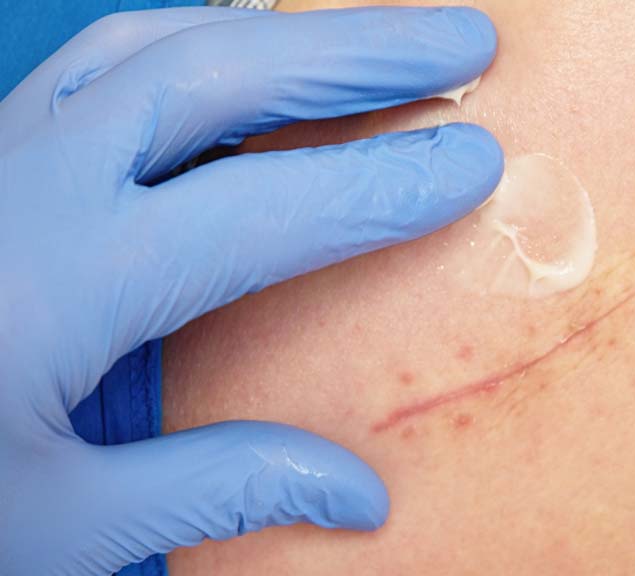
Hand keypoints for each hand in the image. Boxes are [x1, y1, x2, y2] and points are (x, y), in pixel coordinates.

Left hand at [0, 6, 501, 573]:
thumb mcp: (55, 530)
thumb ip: (217, 487)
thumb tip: (363, 495)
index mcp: (50, 286)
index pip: (259, 212)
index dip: (380, 186)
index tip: (475, 164)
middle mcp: (24, 190)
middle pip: (217, 74)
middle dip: (360, 51)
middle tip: (466, 41)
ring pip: (159, 43)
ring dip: (285, 31)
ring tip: (379, 38)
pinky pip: (106, 63)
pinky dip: (199, 42)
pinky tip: (250, 54)